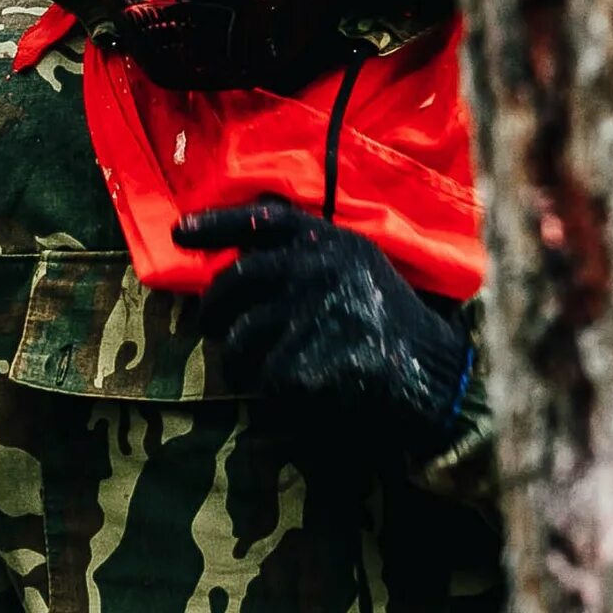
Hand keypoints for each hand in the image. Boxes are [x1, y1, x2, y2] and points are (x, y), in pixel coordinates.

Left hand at [174, 199, 472, 440]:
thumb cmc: (390, 321)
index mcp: (329, 242)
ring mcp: (308, 316)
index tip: (178, 233)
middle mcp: (315, 269)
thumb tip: (236, 262)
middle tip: (208, 326)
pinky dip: (272, 389)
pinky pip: (264, 377)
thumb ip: (307, 257)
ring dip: (239, 359)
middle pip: (235, 282)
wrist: (434, 375)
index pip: (260, 220)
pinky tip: (298, 392)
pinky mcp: (302, 364)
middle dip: (213, 308)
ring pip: (241, 338)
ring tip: (255, 369)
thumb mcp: (358, 266)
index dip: (216, 224)